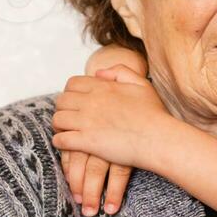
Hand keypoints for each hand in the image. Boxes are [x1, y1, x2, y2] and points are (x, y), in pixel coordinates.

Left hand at [58, 66, 143, 215]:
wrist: (158, 139)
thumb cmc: (154, 115)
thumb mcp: (142, 84)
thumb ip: (120, 71)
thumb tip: (98, 73)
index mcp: (103, 87)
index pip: (72, 84)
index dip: (70, 93)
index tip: (75, 102)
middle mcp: (92, 102)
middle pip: (61, 101)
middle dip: (62, 109)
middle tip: (68, 118)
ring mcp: (87, 122)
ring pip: (58, 120)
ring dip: (59, 126)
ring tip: (66, 132)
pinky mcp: (87, 142)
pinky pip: (61, 140)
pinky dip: (59, 142)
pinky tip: (66, 145)